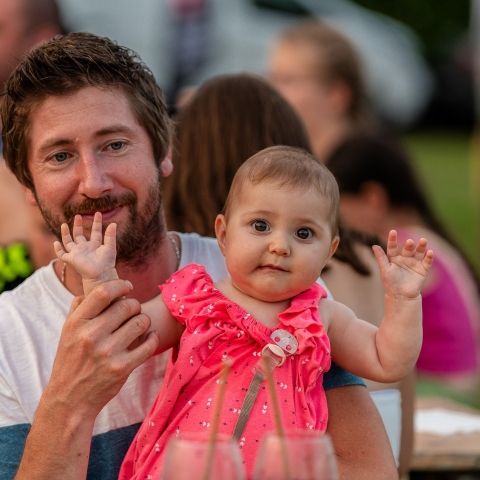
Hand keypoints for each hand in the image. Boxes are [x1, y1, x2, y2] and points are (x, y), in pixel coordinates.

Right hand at [47, 279, 159, 417]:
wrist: (70, 401)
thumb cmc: (70, 362)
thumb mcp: (67, 334)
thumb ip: (78, 310)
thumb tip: (89, 290)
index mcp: (76, 323)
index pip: (103, 292)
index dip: (120, 285)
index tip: (128, 286)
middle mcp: (91, 336)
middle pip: (127, 305)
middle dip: (134, 306)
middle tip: (133, 312)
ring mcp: (108, 352)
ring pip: (141, 322)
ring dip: (144, 321)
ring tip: (139, 326)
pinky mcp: (122, 368)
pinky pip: (149, 344)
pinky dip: (152, 338)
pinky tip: (148, 338)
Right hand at [54, 212, 116, 281]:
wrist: (101, 274)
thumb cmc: (107, 262)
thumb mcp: (110, 246)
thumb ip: (110, 235)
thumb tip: (114, 223)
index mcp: (95, 245)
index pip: (95, 231)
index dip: (96, 223)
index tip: (98, 213)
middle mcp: (85, 248)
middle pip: (79, 235)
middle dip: (78, 225)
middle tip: (78, 216)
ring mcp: (77, 253)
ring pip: (68, 242)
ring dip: (65, 233)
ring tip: (64, 224)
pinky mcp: (71, 259)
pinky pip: (61, 254)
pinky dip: (57, 249)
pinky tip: (56, 242)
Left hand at [372, 229, 433, 297]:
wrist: (401, 296)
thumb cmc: (390, 283)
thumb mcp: (384, 270)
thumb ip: (380, 258)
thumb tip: (374, 245)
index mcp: (394, 258)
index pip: (392, 247)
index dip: (392, 239)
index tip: (393, 231)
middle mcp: (405, 258)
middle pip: (407, 249)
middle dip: (409, 245)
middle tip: (409, 242)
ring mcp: (414, 263)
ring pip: (419, 252)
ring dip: (421, 246)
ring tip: (423, 240)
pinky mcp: (423, 269)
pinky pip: (427, 262)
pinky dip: (429, 257)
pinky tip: (430, 252)